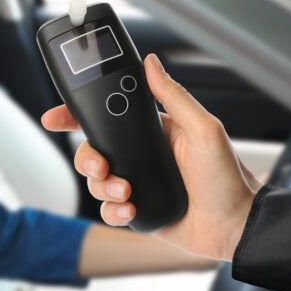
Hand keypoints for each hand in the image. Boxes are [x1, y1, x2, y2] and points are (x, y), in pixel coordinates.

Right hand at [41, 54, 263, 260]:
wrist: (235, 227)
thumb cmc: (229, 178)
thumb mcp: (204, 129)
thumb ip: (174, 96)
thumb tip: (151, 63)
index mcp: (152, 131)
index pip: (107, 116)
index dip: (76, 115)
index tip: (55, 117)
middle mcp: (140, 155)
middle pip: (92, 150)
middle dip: (87, 159)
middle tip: (100, 166)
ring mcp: (137, 182)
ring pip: (96, 182)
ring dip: (105, 187)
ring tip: (128, 192)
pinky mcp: (136, 210)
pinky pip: (107, 209)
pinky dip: (114, 211)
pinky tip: (131, 210)